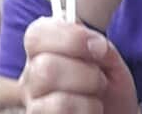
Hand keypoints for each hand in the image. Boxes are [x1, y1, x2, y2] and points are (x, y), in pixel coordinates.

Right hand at [21, 18, 137, 113]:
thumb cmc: (108, 87)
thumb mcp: (109, 60)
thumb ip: (99, 46)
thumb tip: (94, 44)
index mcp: (43, 51)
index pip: (36, 35)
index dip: (71, 38)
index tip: (99, 48)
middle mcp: (32, 78)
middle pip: (44, 68)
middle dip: (86, 73)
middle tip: (100, 80)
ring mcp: (34, 105)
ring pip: (56, 100)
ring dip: (88, 99)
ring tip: (96, 99)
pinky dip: (87, 112)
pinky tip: (90, 113)